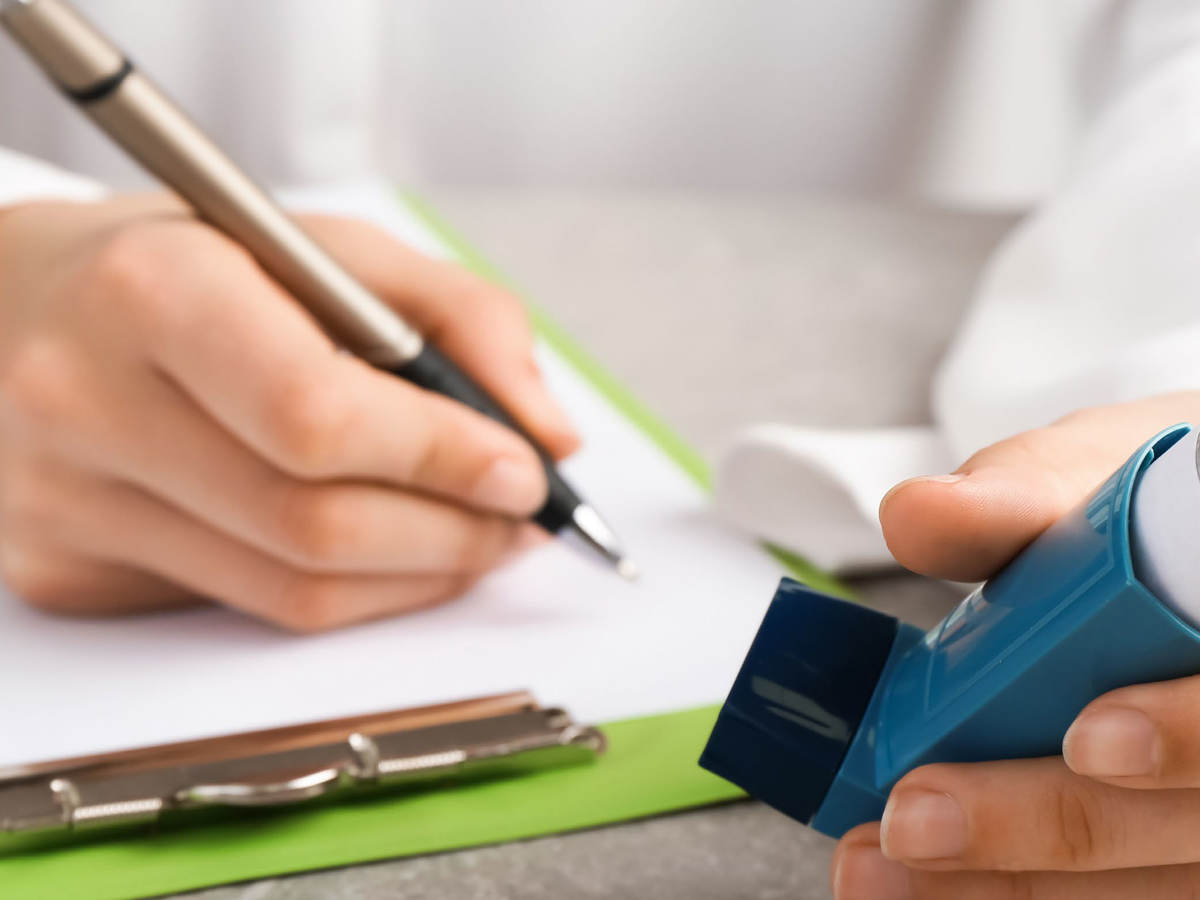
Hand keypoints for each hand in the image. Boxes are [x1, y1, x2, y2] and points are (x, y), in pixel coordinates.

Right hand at [0, 195, 578, 629]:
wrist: (7, 308)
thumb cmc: (183, 263)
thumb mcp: (325, 243)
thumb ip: (459, 315)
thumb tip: (550, 432)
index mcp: (150, 292)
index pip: (317, 417)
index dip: (440, 457)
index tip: (524, 468)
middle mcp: (85, 407)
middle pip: (314, 525)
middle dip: (454, 532)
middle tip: (522, 514)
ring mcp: (66, 507)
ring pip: (292, 593)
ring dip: (419, 574)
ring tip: (477, 535)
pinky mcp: (72, 575)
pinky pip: (252, 610)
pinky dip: (353, 592)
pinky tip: (390, 550)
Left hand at [831, 393, 1199, 898]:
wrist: (1184, 530)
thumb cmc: (1156, 508)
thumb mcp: (1100, 477)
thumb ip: (1017, 500)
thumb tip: (915, 515)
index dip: (1186, 733)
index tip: (1087, 739)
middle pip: (1191, 822)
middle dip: (1046, 822)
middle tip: (915, 820)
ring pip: (1155, 875)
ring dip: (1013, 882)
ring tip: (884, 867)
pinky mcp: (1176, 843)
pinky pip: (1122, 885)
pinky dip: (1025, 890)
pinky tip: (931, 889)